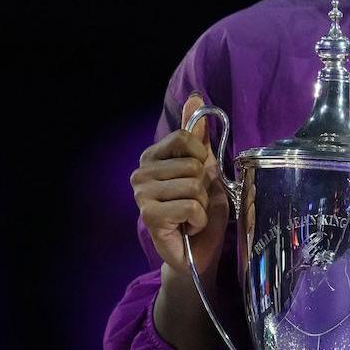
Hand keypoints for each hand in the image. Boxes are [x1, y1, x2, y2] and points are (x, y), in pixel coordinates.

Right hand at [131, 93, 228, 286]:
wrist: (199, 251)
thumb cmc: (203, 211)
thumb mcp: (208, 170)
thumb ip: (200, 139)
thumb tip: (196, 98)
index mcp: (154, 156)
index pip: (187, 137)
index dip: (204, 158)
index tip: (200, 176)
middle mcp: (142, 171)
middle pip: (194, 164)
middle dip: (205, 186)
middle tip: (195, 202)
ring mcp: (141, 193)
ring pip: (193, 185)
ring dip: (203, 204)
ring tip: (192, 215)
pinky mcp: (148, 214)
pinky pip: (190, 206)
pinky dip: (198, 219)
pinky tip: (188, 226)